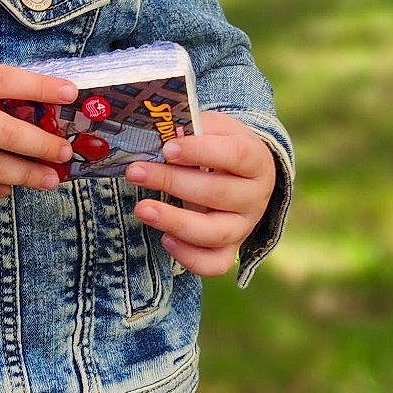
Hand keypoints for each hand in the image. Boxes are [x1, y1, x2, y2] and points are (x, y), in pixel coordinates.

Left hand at [125, 111, 276, 276]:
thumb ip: (193, 128)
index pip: (235, 155)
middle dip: (172, 182)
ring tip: (142, 209)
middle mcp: (255, 196)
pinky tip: (165, 240)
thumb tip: (163, 134)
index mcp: (256, 160)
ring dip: (175, 221)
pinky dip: (190, 257)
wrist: (243, 173)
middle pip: (217, 193)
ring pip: (215, 232)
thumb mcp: (214, 128)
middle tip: (136, 172)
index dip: (201, 152)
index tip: (167, 149)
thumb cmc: (221, 146)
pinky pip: (215, 263)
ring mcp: (244, 226)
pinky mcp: (231, 249)